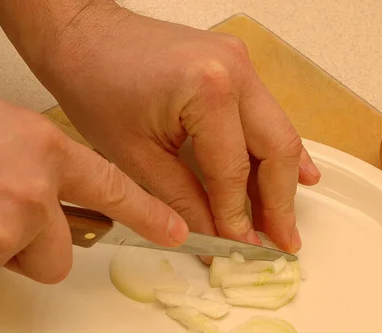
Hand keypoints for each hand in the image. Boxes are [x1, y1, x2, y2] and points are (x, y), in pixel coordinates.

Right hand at [0, 83, 187, 290]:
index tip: (175, 231)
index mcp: (43, 150)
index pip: (112, 187)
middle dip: (36, 246)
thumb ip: (34, 155)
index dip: (147, 213)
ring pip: (20, 264)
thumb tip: (49, 180)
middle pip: (64, 251)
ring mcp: (4, 232)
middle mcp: (32, 193)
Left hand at [33, 7, 320, 252]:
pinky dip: (274, 147)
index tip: (240, 247)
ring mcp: (240, 63)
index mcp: (209, 91)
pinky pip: (265, 113)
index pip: (234, 171)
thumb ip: (183, 201)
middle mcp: (236, 71)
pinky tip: (298, 173)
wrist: (83, 36)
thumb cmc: (95, 87)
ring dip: (281, 178)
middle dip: (280, 202)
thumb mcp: (135, 157)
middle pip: (276, 148)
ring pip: (278, 130)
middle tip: (283, 243)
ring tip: (283, 219)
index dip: (237, 216)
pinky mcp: (235, 64)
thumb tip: (215, 236)